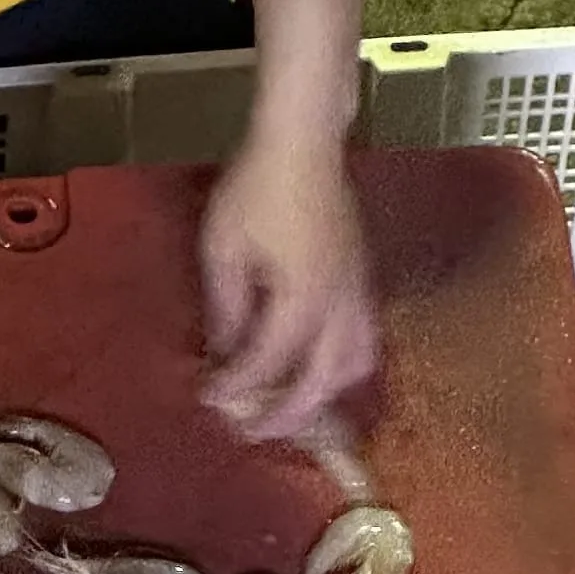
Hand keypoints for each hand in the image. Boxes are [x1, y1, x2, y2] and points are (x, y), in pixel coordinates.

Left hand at [199, 133, 376, 440]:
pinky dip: (341, 368)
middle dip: (287, 414)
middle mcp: (340, 306)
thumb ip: (227, 309)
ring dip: (323, 395)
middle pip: (322, 382)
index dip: (238, 387)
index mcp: (302, 299)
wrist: (304, 143)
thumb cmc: (256, 188)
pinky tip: (315, 367)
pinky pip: (364, 340)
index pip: (269, 362)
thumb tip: (223, 353)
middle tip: (252, 430)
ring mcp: (360, 293)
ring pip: (356, 365)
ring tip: (290, 406)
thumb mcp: (224, 249)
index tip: (209, 397)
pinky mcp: (365, 281)